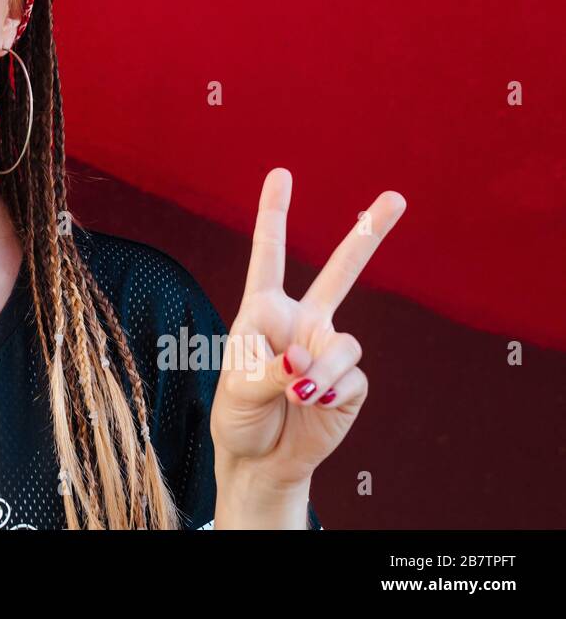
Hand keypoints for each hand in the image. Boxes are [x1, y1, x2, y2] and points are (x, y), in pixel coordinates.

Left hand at [211, 167, 405, 493]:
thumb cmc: (238, 416)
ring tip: (298, 393)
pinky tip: (313, 405)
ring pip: (344, 344)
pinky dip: (330, 392)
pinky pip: (350, 378)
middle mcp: (301, 322)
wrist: (261, 460)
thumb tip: (305, 362)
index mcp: (263, 310)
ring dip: (322, 371)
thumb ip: (268, 370)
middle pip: (340, 272)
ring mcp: (328, 349)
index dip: (274, 215)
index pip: (268, 256)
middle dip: (368, 234)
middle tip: (397, 197)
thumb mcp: (237, 389)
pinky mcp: (349, 382)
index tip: (281, 174)